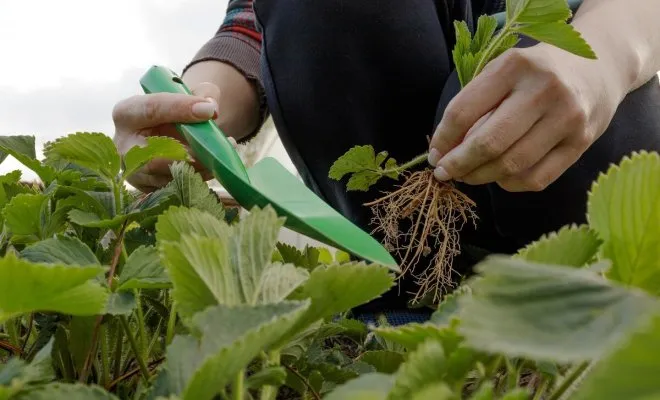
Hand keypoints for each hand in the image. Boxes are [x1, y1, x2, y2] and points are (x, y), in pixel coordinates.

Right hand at [112, 82, 236, 192]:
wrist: (168, 133)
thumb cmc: (175, 111)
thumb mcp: (186, 95)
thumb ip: (201, 94)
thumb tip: (212, 109)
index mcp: (127, 113)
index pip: (152, 109)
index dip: (180, 109)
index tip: (209, 111)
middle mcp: (124, 146)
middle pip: (154, 154)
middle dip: (188, 153)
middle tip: (214, 148)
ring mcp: (134, 171)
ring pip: (167, 175)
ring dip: (198, 169)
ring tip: (221, 157)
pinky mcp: (148, 188)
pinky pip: (174, 186)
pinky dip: (197, 178)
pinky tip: (214, 169)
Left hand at [428, 44, 625, 191]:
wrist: (597, 67)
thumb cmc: (535, 73)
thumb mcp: (502, 72)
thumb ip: (474, 105)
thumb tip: (444, 151)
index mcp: (514, 67)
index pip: (464, 111)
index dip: (443, 139)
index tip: (434, 156)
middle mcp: (543, 90)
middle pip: (488, 143)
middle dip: (458, 165)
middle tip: (445, 174)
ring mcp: (567, 118)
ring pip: (511, 166)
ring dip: (481, 177)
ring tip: (468, 175)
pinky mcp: (581, 143)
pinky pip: (535, 179)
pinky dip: (509, 184)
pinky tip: (500, 176)